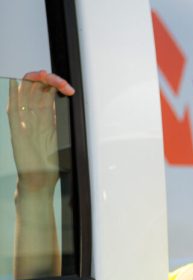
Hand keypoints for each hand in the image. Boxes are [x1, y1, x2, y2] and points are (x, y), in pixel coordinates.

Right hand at [7, 70, 74, 193]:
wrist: (39, 181)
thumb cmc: (49, 165)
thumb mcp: (60, 139)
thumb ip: (61, 123)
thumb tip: (71, 107)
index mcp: (45, 120)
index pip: (46, 93)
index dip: (56, 86)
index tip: (68, 89)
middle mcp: (33, 118)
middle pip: (35, 89)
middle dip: (47, 80)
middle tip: (59, 81)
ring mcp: (24, 123)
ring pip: (24, 94)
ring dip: (34, 82)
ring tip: (43, 75)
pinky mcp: (16, 131)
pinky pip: (12, 109)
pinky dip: (12, 95)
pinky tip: (14, 84)